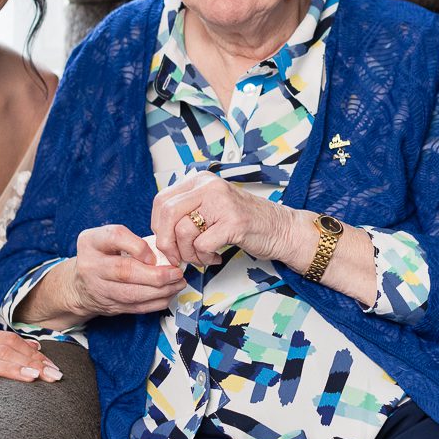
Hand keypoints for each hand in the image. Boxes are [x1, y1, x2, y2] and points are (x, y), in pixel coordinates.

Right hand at [45, 224, 186, 321]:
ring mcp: (98, 288)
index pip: (115, 237)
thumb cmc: (102, 256)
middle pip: (125, 271)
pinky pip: (136, 307)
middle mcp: (91, 265)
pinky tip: (169, 294)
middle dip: (156, 274)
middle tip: (176, 272)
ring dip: (161, 290)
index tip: (155, 253)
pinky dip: (156, 302)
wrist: (80, 285)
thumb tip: (165, 253)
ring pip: (132, 294)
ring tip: (178, 283)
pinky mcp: (109, 306)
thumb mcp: (109, 239)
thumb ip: (132, 241)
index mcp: (91, 241)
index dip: (139, 246)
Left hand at [150, 170, 295, 268]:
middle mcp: (210, 186)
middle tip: (176, 258)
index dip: (157, 227)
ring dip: (188, 254)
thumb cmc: (244, 223)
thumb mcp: (211, 208)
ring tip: (202, 258)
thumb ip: (186, 213)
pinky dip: (204, 258)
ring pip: (183, 231)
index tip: (166, 243)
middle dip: (166, 243)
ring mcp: (222, 202)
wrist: (281, 229)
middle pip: (167, 214)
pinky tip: (215, 257)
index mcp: (201, 180)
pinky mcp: (234, 222)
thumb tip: (157, 235)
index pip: (162, 200)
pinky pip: (202, 245)